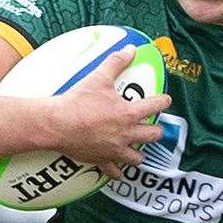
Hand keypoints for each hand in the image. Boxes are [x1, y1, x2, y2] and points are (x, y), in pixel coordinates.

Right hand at [47, 47, 172, 178]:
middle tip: (152, 127)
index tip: (166, 100)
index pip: (156, 107)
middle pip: (153, 135)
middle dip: (155, 131)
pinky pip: (115, 172)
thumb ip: (116, 63)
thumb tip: (129, 49)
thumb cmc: (77, 101)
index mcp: (129, 114)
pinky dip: (117, 172)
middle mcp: (127, 134)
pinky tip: (118, 170)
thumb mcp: (98, 78)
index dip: (163, 102)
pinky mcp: (103, 161)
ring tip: (136, 148)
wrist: (57, 123)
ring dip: (139, 153)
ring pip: (137, 158)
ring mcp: (116, 150)